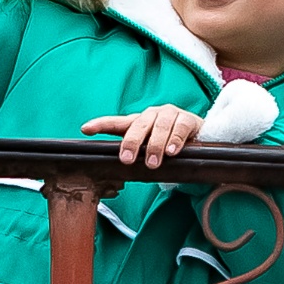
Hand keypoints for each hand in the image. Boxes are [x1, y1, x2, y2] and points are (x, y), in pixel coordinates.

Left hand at [83, 103, 205, 166]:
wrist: (198, 137)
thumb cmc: (166, 143)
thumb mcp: (148, 147)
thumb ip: (135, 154)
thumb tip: (115, 169)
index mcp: (138, 122)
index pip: (116, 122)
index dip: (100, 124)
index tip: (85, 129)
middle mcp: (152, 115)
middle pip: (138, 125)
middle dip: (131, 142)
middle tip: (127, 159)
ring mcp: (170, 114)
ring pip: (160, 127)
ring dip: (155, 146)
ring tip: (152, 163)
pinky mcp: (187, 119)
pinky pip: (180, 128)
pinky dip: (175, 140)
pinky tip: (172, 151)